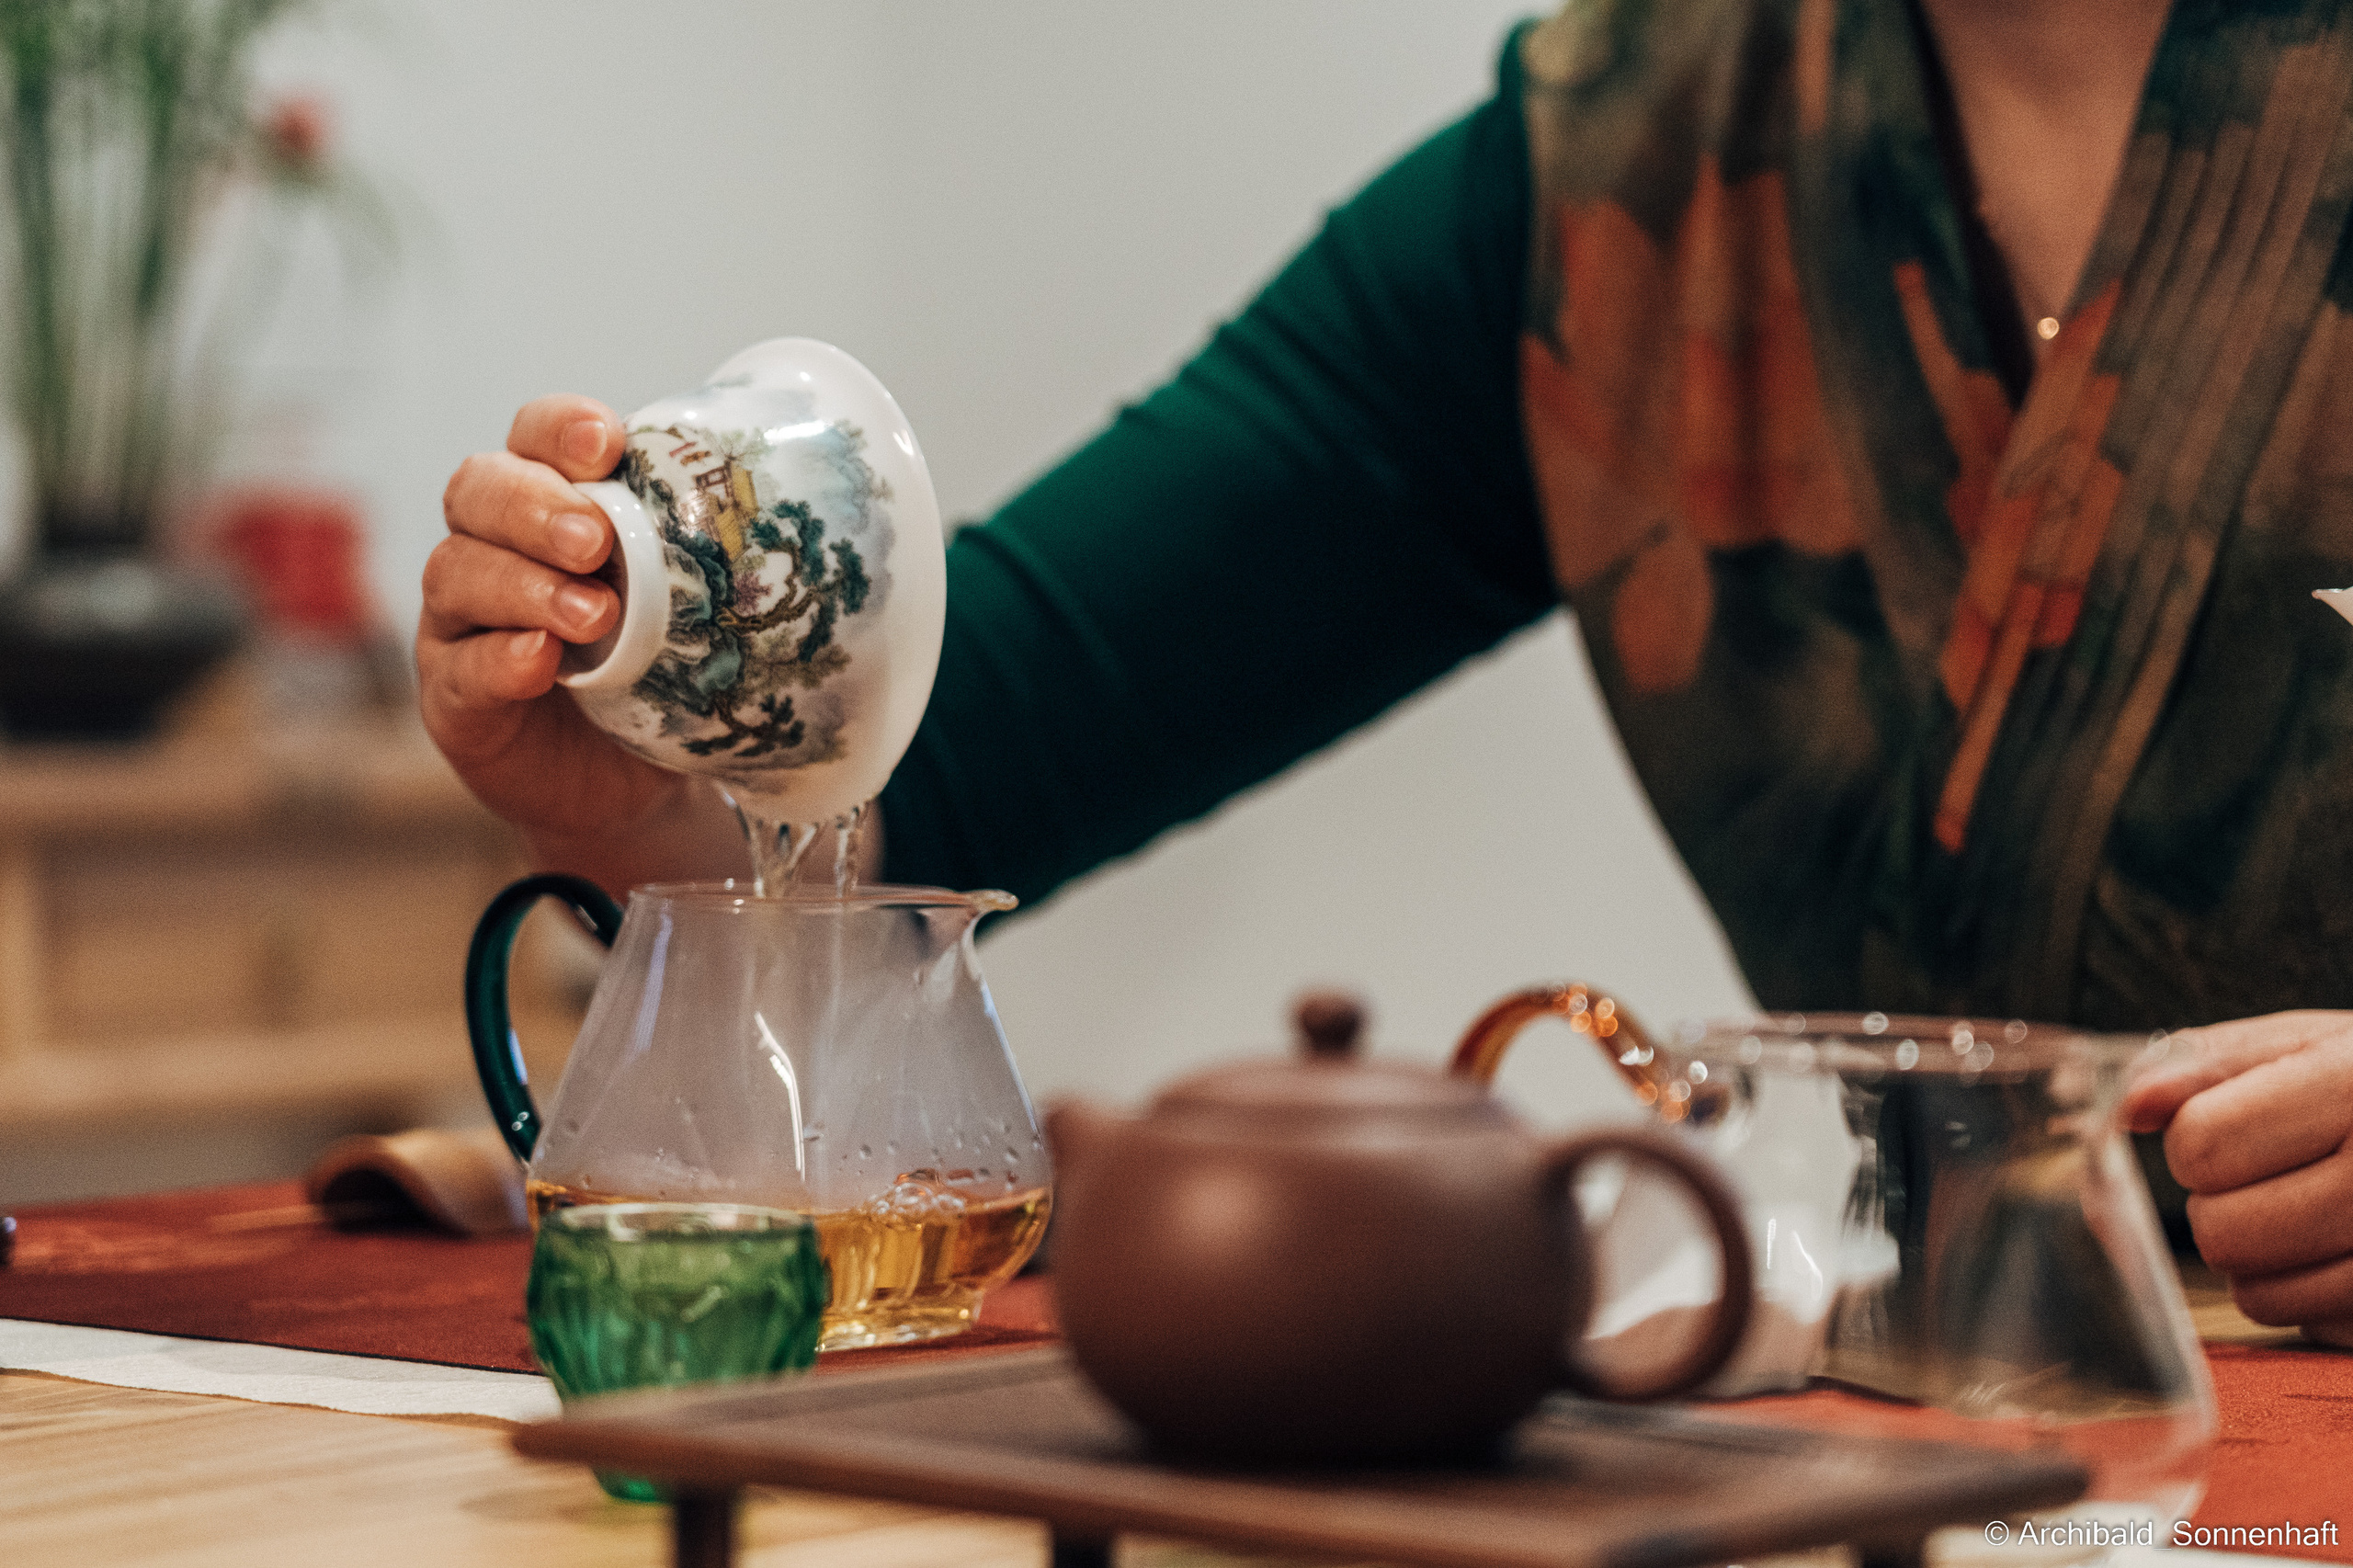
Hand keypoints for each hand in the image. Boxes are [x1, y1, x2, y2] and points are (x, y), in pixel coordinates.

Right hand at [422, 397, 736, 886]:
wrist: (633, 784)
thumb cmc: (664, 673)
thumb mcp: (693, 607)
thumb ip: (709, 557)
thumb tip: (800, 517)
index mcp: (550, 500)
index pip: (534, 435)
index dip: (561, 428)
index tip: (610, 445)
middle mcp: (492, 546)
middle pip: (479, 490)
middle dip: (538, 507)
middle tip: (596, 542)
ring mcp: (461, 620)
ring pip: (457, 572)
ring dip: (526, 587)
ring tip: (596, 617)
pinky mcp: (453, 695)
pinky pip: (457, 667)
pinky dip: (497, 659)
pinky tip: (541, 661)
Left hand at [2123, 1011, 2352, 1345]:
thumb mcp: (2304, 1043)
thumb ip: (2206, 1063)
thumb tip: (2127, 1107)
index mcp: (2352, 1085)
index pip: (2201, 1145)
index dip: (2196, 1141)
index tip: (2231, 1129)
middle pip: (2222, 1232)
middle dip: (2222, 1205)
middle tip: (2269, 1178)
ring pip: (2258, 1295)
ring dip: (2259, 1260)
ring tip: (2304, 1212)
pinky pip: (2312, 1325)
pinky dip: (2310, 1296)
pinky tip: (2342, 1248)